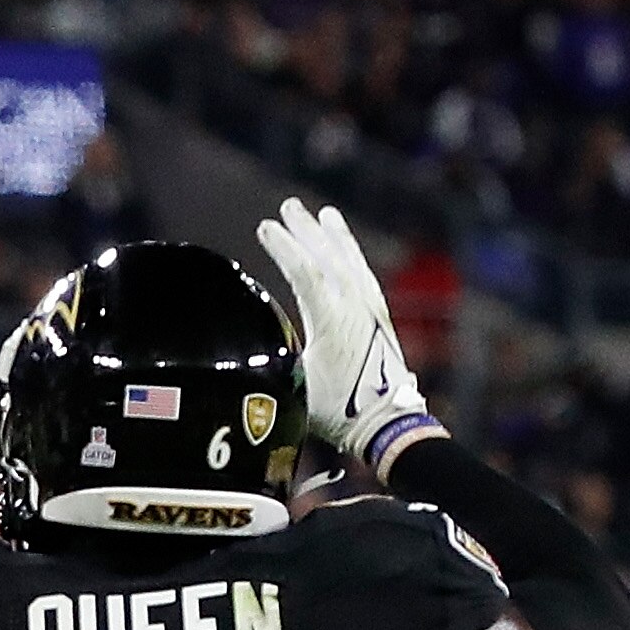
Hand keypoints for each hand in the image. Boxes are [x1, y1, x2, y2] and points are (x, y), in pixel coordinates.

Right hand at [256, 195, 433, 463]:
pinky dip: (353, 257)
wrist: (386, 420)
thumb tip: (242, 346)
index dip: (284, 247)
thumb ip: (275, 359)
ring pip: (351, 262)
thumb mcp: (296, 386)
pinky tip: (346, 249)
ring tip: (323, 215)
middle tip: (289, 208)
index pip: (306, 272)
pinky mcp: (379, 317)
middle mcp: (353, 308)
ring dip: (334, 237)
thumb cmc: (338, 410)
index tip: (265, 228)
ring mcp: (370, 310)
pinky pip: (364, 275)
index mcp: (331, 320)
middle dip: (306, 231)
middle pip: (328, 258)